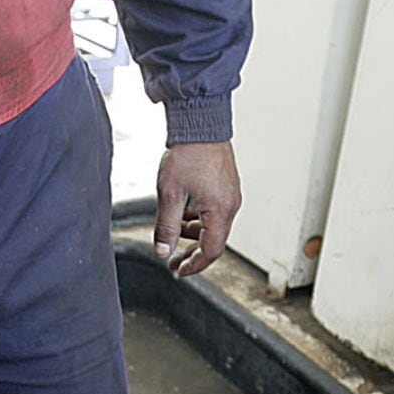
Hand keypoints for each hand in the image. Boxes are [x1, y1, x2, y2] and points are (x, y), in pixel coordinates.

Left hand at [153, 141, 240, 276]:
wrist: (199, 123)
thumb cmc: (187, 154)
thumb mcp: (170, 195)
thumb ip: (166, 227)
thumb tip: (163, 251)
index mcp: (220, 211)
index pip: (211, 251)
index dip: (193, 265)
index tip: (177, 270)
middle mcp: (230, 205)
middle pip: (214, 240)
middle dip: (192, 251)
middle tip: (173, 258)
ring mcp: (230, 194)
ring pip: (213, 225)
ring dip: (193, 232)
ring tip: (174, 230)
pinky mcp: (226, 185)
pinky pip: (214, 210)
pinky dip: (198, 217)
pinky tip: (183, 211)